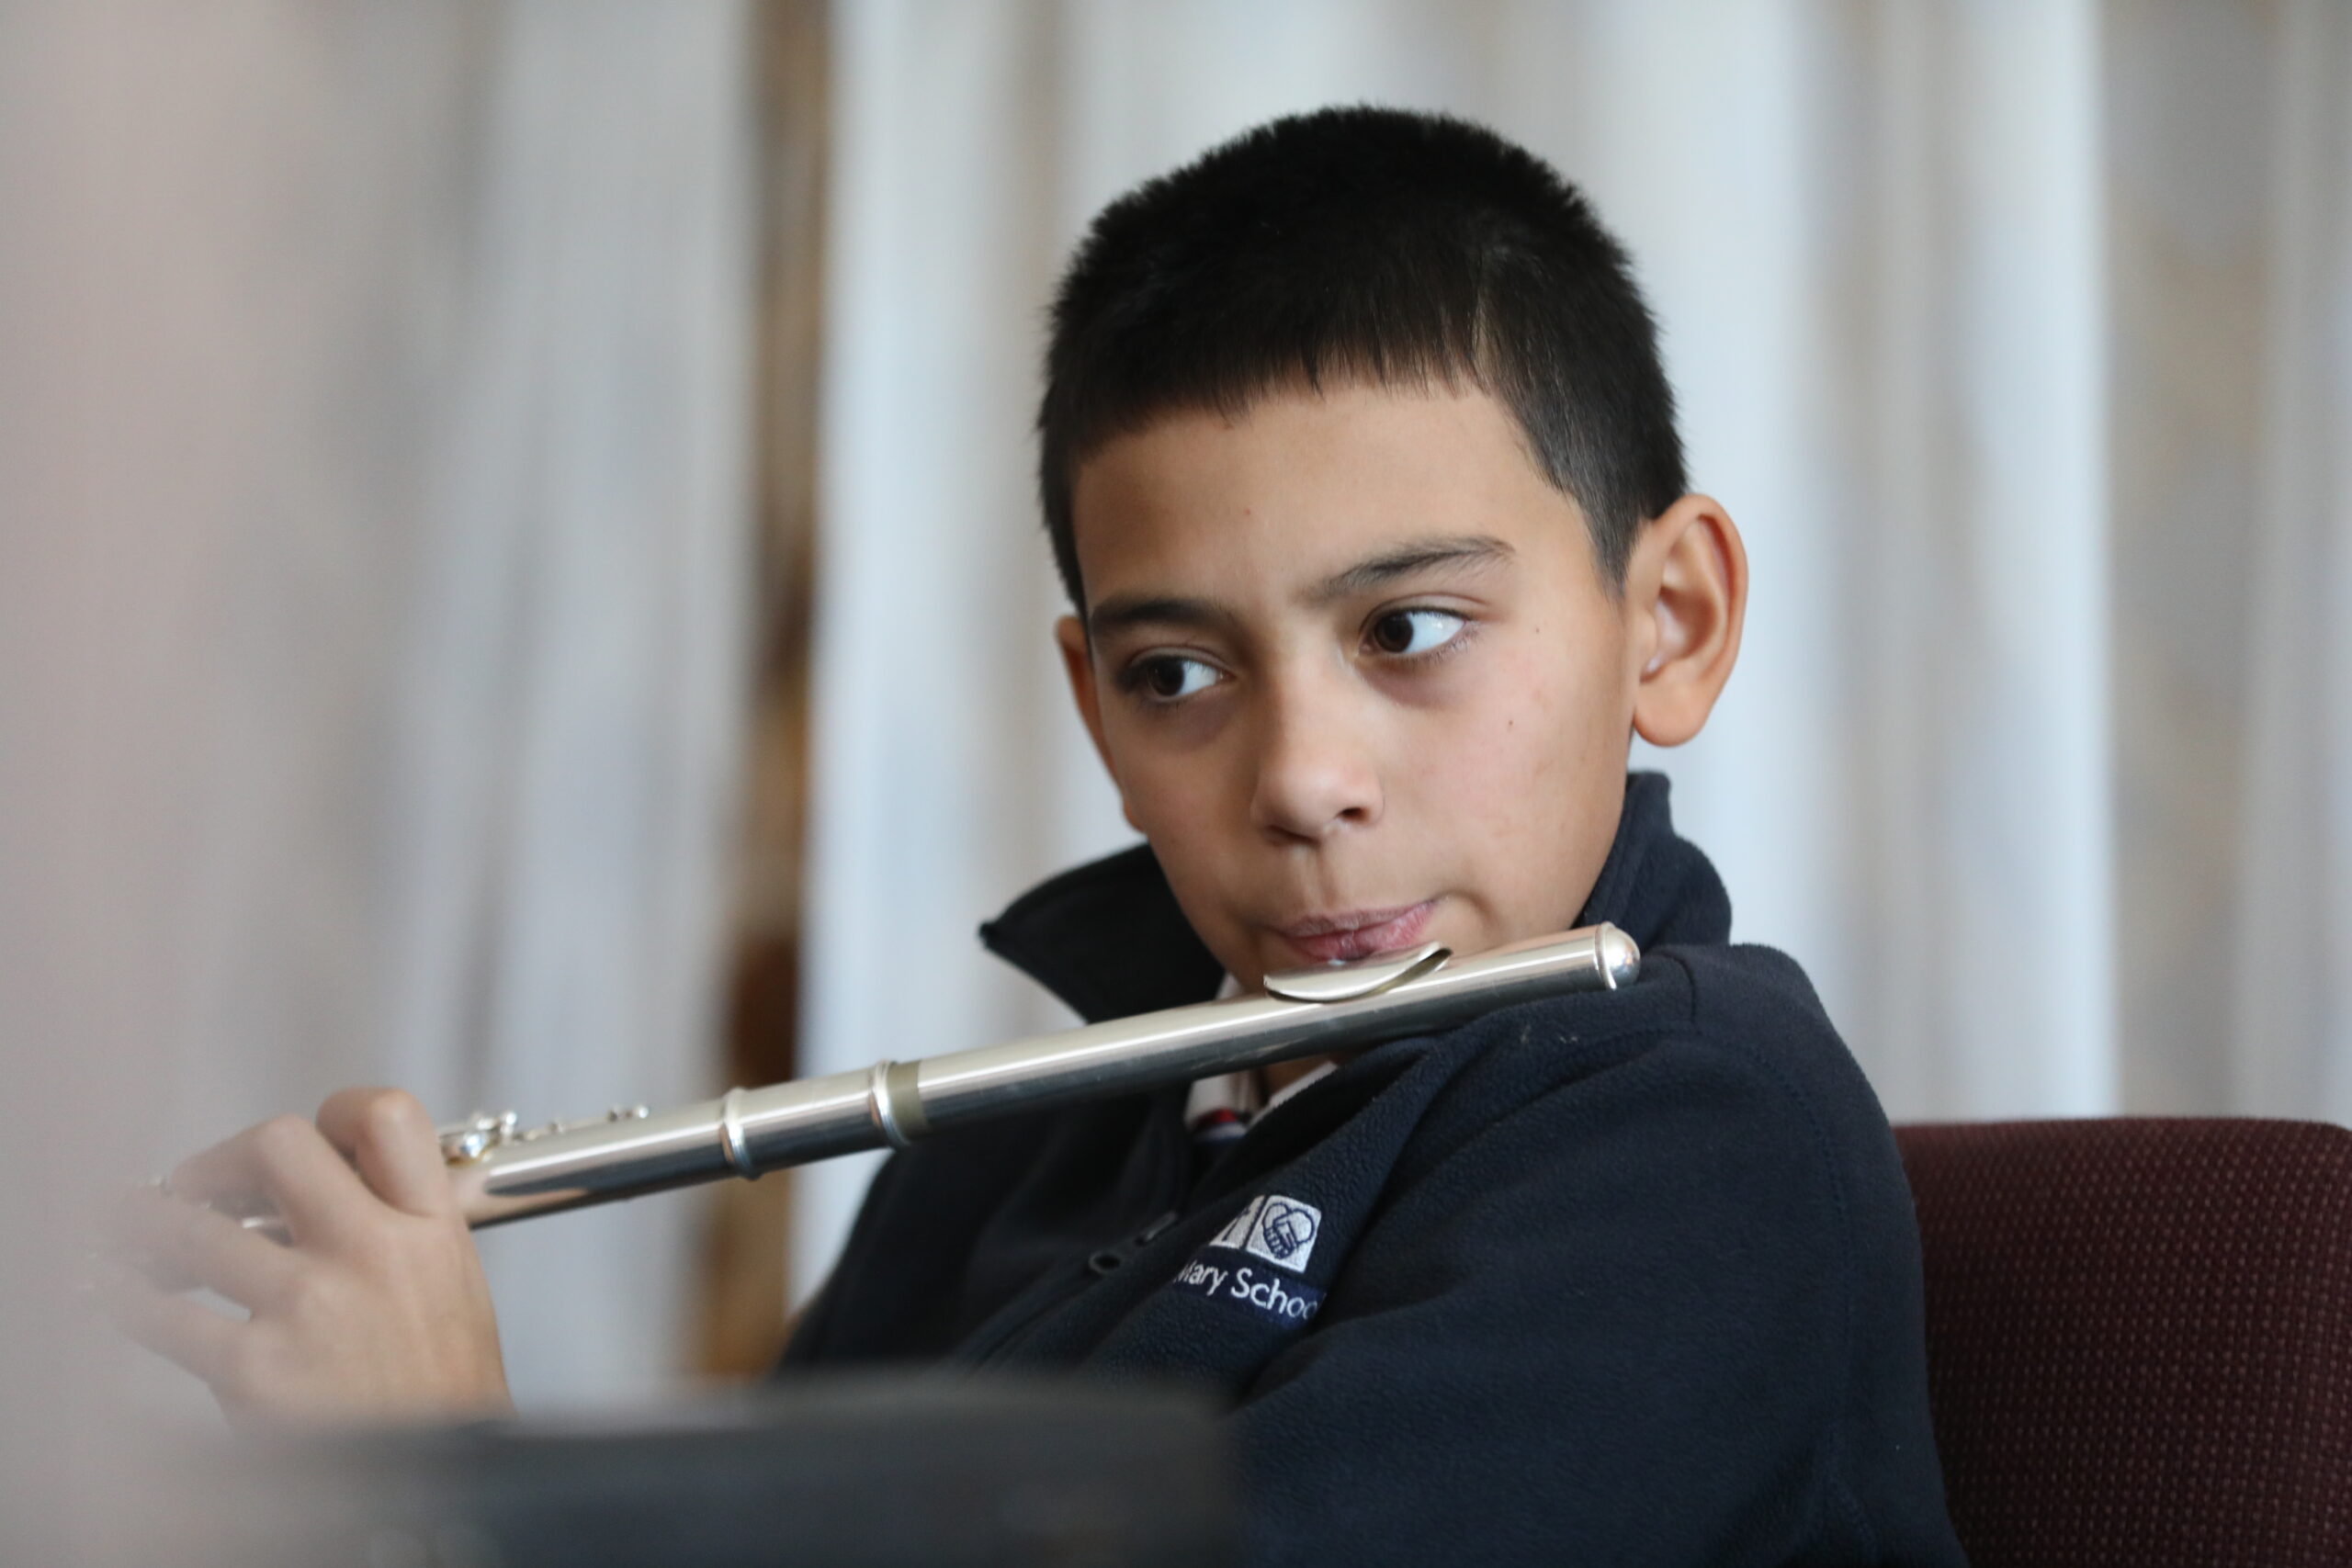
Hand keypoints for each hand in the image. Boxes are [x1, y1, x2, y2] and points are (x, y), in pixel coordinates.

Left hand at [104, 1087, 511, 1423]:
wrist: (441, 1481)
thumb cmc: (440, 1394)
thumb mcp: (452, 1284)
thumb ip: (398, 1225)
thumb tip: (318, 1185)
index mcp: (430, 1228)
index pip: (384, 1115)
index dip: (330, 1110)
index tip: (301, 1135)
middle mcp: (373, 1253)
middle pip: (279, 1144)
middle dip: (221, 1159)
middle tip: (199, 1184)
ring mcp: (311, 1307)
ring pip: (197, 1228)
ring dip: (147, 1223)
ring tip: (130, 1228)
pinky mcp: (257, 1369)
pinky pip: (162, 1316)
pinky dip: (125, 1297)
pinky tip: (118, 1293)